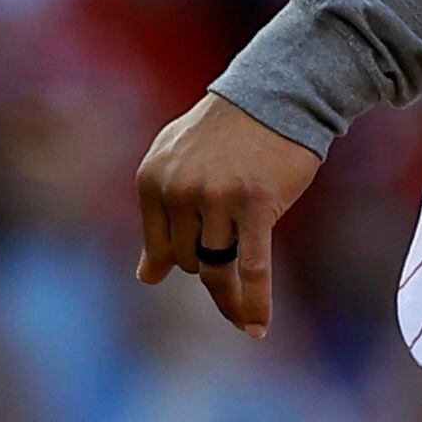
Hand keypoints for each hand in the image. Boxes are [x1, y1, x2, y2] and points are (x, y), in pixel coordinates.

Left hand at [133, 92, 320, 338]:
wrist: (276, 95)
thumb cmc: (226, 132)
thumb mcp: (177, 164)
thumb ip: (159, 217)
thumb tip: (145, 277)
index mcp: (152, 179)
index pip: (161, 248)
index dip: (182, 261)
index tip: (201, 267)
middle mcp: (179, 190)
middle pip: (189, 261)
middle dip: (210, 264)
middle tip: (234, 260)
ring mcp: (217, 198)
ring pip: (218, 267)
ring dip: (232, 293)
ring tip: (243, 317)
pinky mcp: (256, 205)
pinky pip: (252, 268)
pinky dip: (255, 302)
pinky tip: (257, 327)